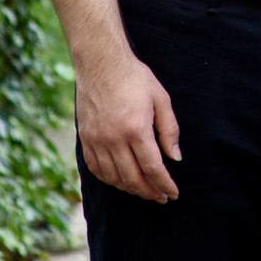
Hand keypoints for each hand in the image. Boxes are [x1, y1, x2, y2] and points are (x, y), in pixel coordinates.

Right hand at [76, 47, 181, 202]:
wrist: (101, 63)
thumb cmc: (135, 78)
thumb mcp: (161, 98)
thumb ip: (169, 130)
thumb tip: (175, 158)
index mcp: (136, 129)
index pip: (153, 168)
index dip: (164, 185)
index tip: (173, 193)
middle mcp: (114, 139)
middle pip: (133, 178)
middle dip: (150, 192)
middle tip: (161, 197)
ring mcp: (97, 140)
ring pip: (114, 178)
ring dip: (131, 189)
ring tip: (144, 190)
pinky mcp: (85, 139)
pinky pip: (96, 169)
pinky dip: (110, 180)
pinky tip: (120, 180)